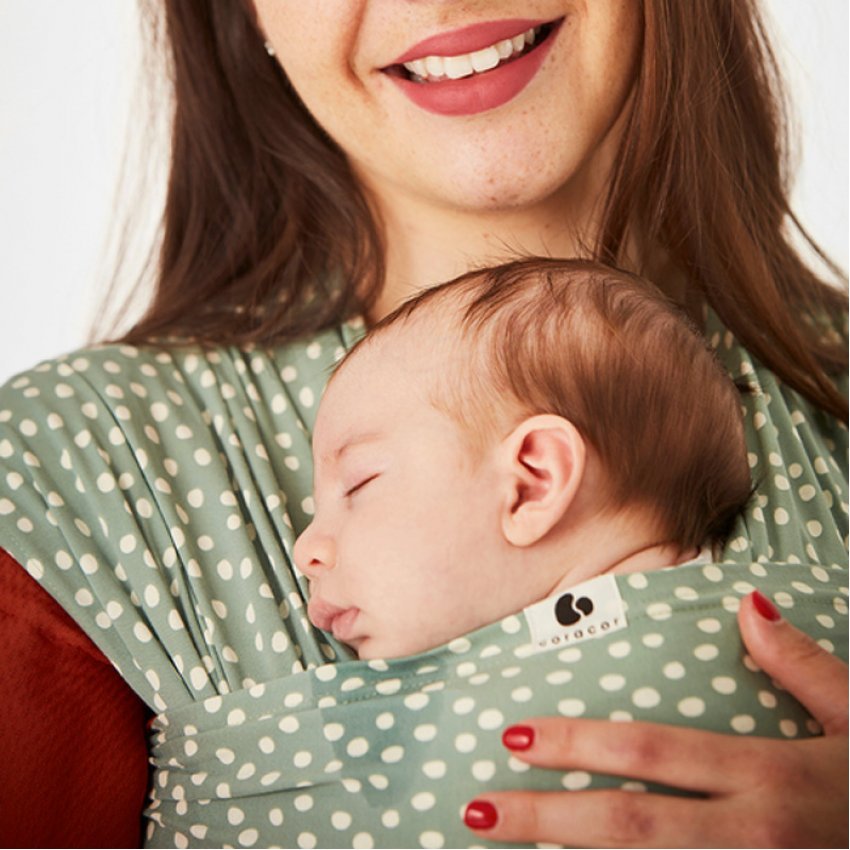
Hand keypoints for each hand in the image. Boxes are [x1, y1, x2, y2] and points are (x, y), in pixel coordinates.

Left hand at [462, 591, 848, 847]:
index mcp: (768, 777)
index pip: (652, 753)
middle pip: (629, 826)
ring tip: (501, 844)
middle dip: (546, 819)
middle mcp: (750, 836)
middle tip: (477, 807)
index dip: (579, 744)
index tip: (514, 735)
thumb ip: (802, 665)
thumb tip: (749, 605)